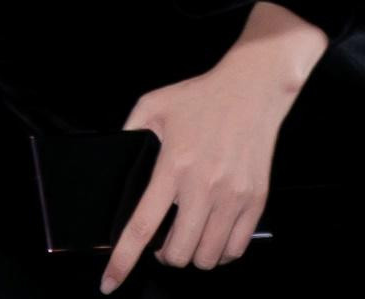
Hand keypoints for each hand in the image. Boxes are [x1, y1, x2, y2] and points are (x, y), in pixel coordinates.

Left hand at [98, 55, 299, 292]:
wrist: (254, 86)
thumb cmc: (203, 95)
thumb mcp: (154, 104)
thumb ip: (129, 132)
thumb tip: (115, 161)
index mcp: (174, 164)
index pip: (142, 227)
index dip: (122, 262)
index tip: (109, 283)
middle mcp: (204, 184)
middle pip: (177, 253)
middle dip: (164, 255)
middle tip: (164, 240)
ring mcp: (233, 194)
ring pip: (206, 258)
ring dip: (193, 255)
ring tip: (190, 236)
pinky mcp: (255, 198)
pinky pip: (235, 249)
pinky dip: (221, 252)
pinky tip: (214, 234)